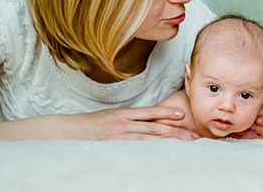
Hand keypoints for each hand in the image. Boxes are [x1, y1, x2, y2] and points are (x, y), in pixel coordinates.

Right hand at [71, 106, 200, 140]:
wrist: (68, 131)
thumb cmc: (90, 126)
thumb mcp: (110, 118)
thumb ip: (128, 120)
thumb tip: (146, 122)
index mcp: (125, 113)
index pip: (152, 113)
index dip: (169, 114)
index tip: (183, 116)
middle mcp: (125, 122)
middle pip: (156, 126)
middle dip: (177, 131)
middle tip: (194, 135)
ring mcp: (121, 134)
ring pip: (151, 136)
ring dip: (170, 138)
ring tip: (187, 141)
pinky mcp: (116, 143)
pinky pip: (138, 145)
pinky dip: (153, 146)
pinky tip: (165, 148)